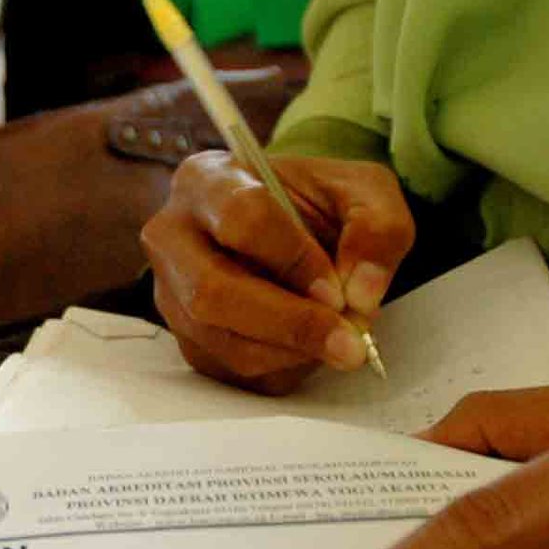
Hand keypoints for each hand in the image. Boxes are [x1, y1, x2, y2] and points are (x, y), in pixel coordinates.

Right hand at [141, 152, 414, 393]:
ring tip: (337, 339)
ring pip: (221, 340)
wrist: (293, 232)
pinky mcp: (185, 339)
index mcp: (207, 179)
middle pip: (211, 291)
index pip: (240, 218)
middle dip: (288, 323)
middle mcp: (171, 236)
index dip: (294, 259)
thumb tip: (361, 294)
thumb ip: (377, 229)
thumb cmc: (317, 206)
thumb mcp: (363, 193)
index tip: (338, 289)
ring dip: (291, 352)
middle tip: (349, 343)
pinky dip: (282, 368)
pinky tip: (309, 346)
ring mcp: (170, 293)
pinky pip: (231, 369)